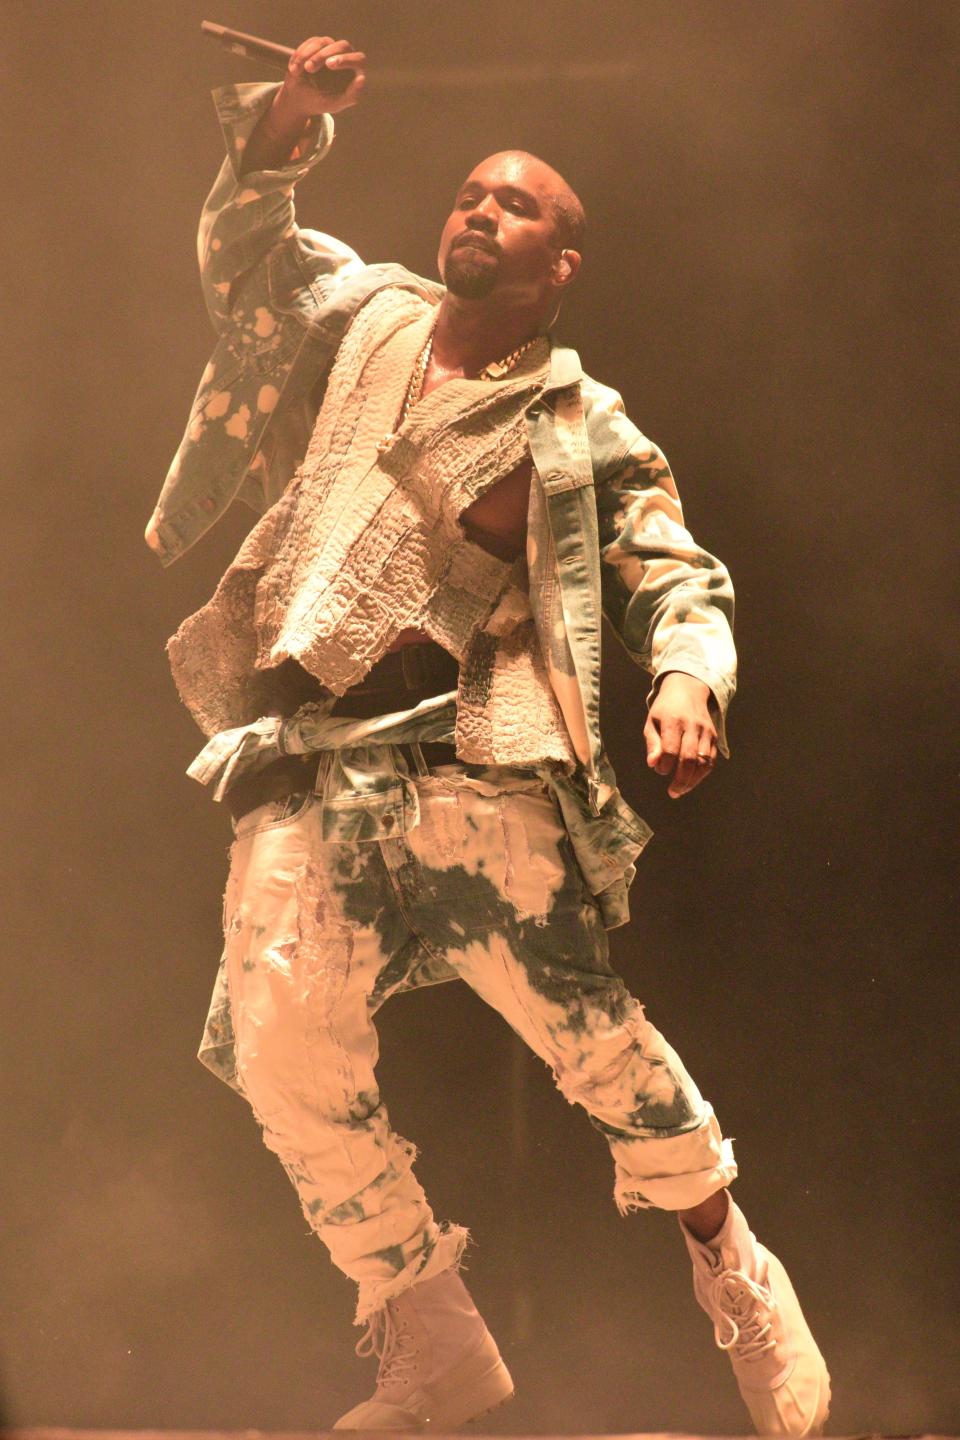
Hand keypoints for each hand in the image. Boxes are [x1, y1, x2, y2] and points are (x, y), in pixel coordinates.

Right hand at [277, 36, 366, 119]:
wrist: (300, 99)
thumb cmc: (321, 103)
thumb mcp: (335, 104)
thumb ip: (351, 95)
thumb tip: (362, 78)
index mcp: (354, 72)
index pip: (359, 59)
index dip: (345, 60)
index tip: (329, 65)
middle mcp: (345, 57)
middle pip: (342, 46)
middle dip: (323, 56)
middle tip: (309, 68)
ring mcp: (331, 48)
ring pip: (323, 43)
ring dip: (308, 56)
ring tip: (295, 72)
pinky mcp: (317, 44)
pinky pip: (311, 43)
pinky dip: (300, 55)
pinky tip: (293, 69)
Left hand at [644, 672, 718, 798]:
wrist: (688, 689)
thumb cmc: (665, 709)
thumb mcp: (652, 721)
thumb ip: (652, 743)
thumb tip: (653, 764)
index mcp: (673, 720)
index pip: (670, 749)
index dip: (665, 765)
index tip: (659, 770)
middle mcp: (692, 725)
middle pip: (689, 758)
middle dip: (680, 779)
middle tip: (672, 792)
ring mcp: (706, 731)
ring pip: (703, 761)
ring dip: (692, 780)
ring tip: (680, 790)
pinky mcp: (714, 736)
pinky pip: (711, 760)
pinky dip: (702, 774)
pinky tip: (691, 781)